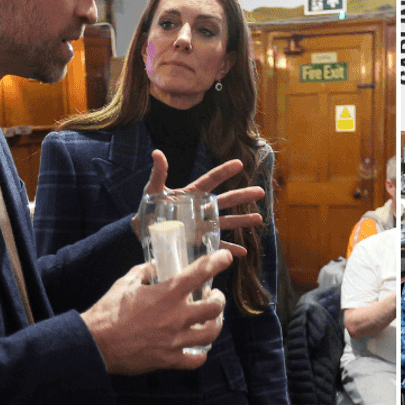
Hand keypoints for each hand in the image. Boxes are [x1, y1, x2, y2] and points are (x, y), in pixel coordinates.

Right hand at [81, 249, 231, 373]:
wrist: (94, 344)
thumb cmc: (107, 312)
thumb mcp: (124, 284)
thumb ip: (143, 272)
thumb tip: (155, 265)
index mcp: (165, 294)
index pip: (199, 272)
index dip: (217, 262)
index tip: (226, 257)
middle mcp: (175, 317)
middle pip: (215, 307)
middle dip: (219, 298)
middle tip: (214, 295)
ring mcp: (175, 340)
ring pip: (212, 332)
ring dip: (215, 324)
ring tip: (212, 320)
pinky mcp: (169, 359)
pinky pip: (197, 359)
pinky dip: (201, 353)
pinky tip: (197, 347)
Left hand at [135, 150, 264, 257]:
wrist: (144, 231)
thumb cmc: (149, 208)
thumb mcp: (153, 190)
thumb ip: (158, 173)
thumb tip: (157, 153)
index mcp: (192, 194)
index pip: (210, 180)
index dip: (224, 172)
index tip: (239, 164)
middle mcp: (201, 208)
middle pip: (225, 200)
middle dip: (242, 196)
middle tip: (260, 191)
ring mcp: (202, 225)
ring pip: (226, 221)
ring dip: (242, 221)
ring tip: (259, 218)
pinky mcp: (199, 241)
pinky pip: (217, 245)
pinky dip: (229, 249)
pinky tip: (242, 252)